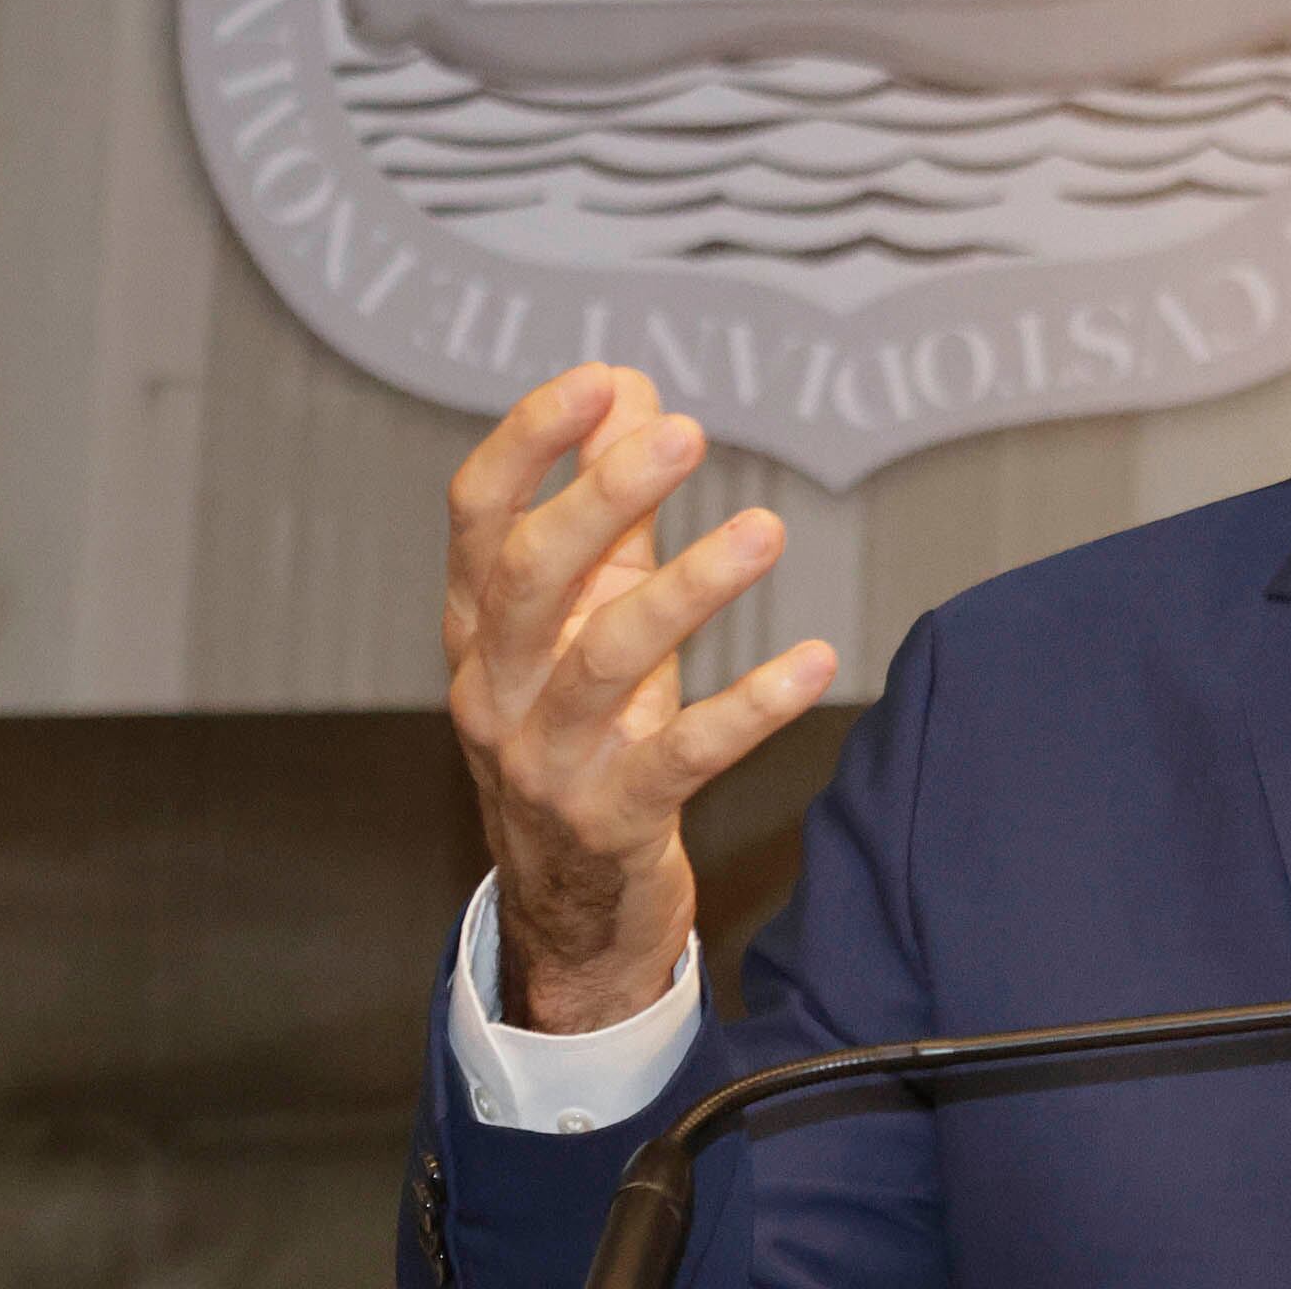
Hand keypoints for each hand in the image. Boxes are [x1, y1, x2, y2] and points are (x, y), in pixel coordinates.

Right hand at [442, 362, 836, 1032]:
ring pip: (605, 661)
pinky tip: (814, 662)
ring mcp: (546, 762)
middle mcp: (497, 689)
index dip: (529, 442)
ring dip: (689, 589)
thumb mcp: (585, 617)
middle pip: (531, 576)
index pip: (477, 516)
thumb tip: (630, 389)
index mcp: (481, 628)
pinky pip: (683, 756)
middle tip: (687, 435)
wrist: (569, 912)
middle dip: (603, 497)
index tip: (599, 379)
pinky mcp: (612, 822)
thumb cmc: (583, 734)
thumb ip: (605, 506)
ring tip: (766, 531)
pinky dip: (751, 707)